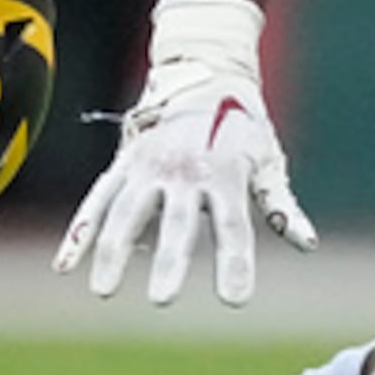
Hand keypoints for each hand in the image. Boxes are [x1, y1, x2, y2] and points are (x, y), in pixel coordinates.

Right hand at [56, 0, 317, 305]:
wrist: (204, 73)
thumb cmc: (242, 127)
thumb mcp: (267, 160)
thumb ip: (281, 205)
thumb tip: (307, 245)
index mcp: (226, 173)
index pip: (233, 226)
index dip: (235, 263)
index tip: (235, 300)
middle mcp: (186, 170)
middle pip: (177, 222)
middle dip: (169, 261)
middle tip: (162, 300)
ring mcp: (150, 165)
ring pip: (127, 211)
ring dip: (114, 251)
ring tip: (105, 291)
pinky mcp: (124, 162)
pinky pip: (98, 198)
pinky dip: (81, 231)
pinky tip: (66, 265)